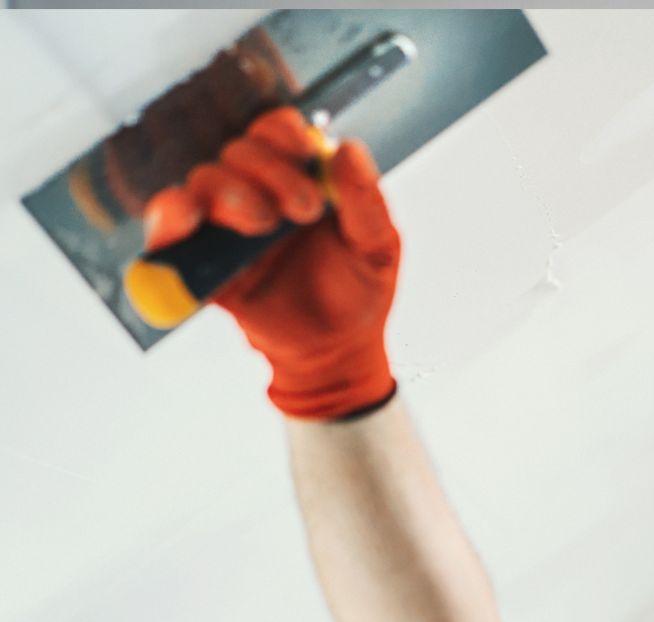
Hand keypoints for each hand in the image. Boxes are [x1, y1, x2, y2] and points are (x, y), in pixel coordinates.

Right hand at [143, 107, 400, 420]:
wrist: (336, 350)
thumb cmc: (359, 291)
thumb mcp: (378, 246)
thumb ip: (365, 199)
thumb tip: (346, 147)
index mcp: (299, 178)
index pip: (275, 132)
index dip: (283, 134)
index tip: (306, 157)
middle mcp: (257, 193)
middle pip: (239, 151)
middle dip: (268, 171)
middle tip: (303, 211)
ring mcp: (226, 227)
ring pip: (203, 180)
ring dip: (230, 191)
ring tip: (263, 225)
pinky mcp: (202, 264)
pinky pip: (169, 231)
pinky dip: (168, 219)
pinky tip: (187, 221)